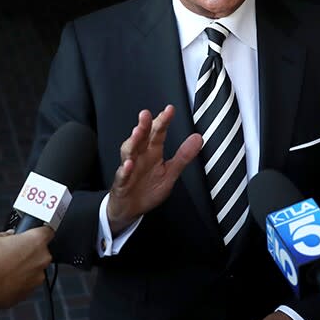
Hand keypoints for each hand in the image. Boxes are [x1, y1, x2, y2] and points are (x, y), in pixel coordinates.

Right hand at [0, 226, 54, 308]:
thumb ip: (6, 235)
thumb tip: (8, 236)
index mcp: (36, 240)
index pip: (47, 231)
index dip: (39, 232)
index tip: (32, 234)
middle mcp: (42, 258)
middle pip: (41, 251)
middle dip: (29, 251)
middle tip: (13, 252)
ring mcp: (38, 276)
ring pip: (35, 267)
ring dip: (26, 267)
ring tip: (8, 267)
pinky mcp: (32, 290)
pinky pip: (29, 281)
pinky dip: (22, 280)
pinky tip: (7, 278)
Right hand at [106, 105, 201, 233]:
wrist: (130, 210)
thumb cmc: (148, 189)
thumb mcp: (170, 173)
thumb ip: (183, 156)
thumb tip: (198, 138)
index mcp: (152, 152)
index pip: (158, 133)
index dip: (163, 121)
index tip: (169, 110)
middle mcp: (140, 156)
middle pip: (141, 138)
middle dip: (144, 126)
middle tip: (146, 115)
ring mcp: (129, 168)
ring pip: (129, 152)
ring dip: (132, 142)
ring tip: (137, 133)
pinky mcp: (121, 183)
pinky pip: (122, 175)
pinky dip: (125, 170)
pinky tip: (129, 164)